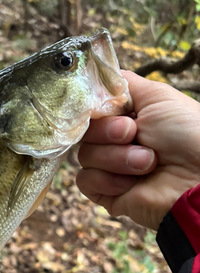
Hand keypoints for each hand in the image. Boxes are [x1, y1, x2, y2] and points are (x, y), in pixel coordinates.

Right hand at [76, 71, 199, 229]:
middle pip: (85, 131)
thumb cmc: (186, 133)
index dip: (95, 108)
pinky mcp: (106, 193)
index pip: (91, 109)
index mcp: (125, 117)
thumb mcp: (156, 96)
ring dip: (116, 158)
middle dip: (109, 132)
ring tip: (147, 163)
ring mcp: (109, 168)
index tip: (113, 109)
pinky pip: (85, 180)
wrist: (196, 178)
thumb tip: (93, 80)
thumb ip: (121, 84)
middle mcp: (114, 141)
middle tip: (134, 135)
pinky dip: (107, 179)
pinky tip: (131, 183)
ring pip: (84, 156)